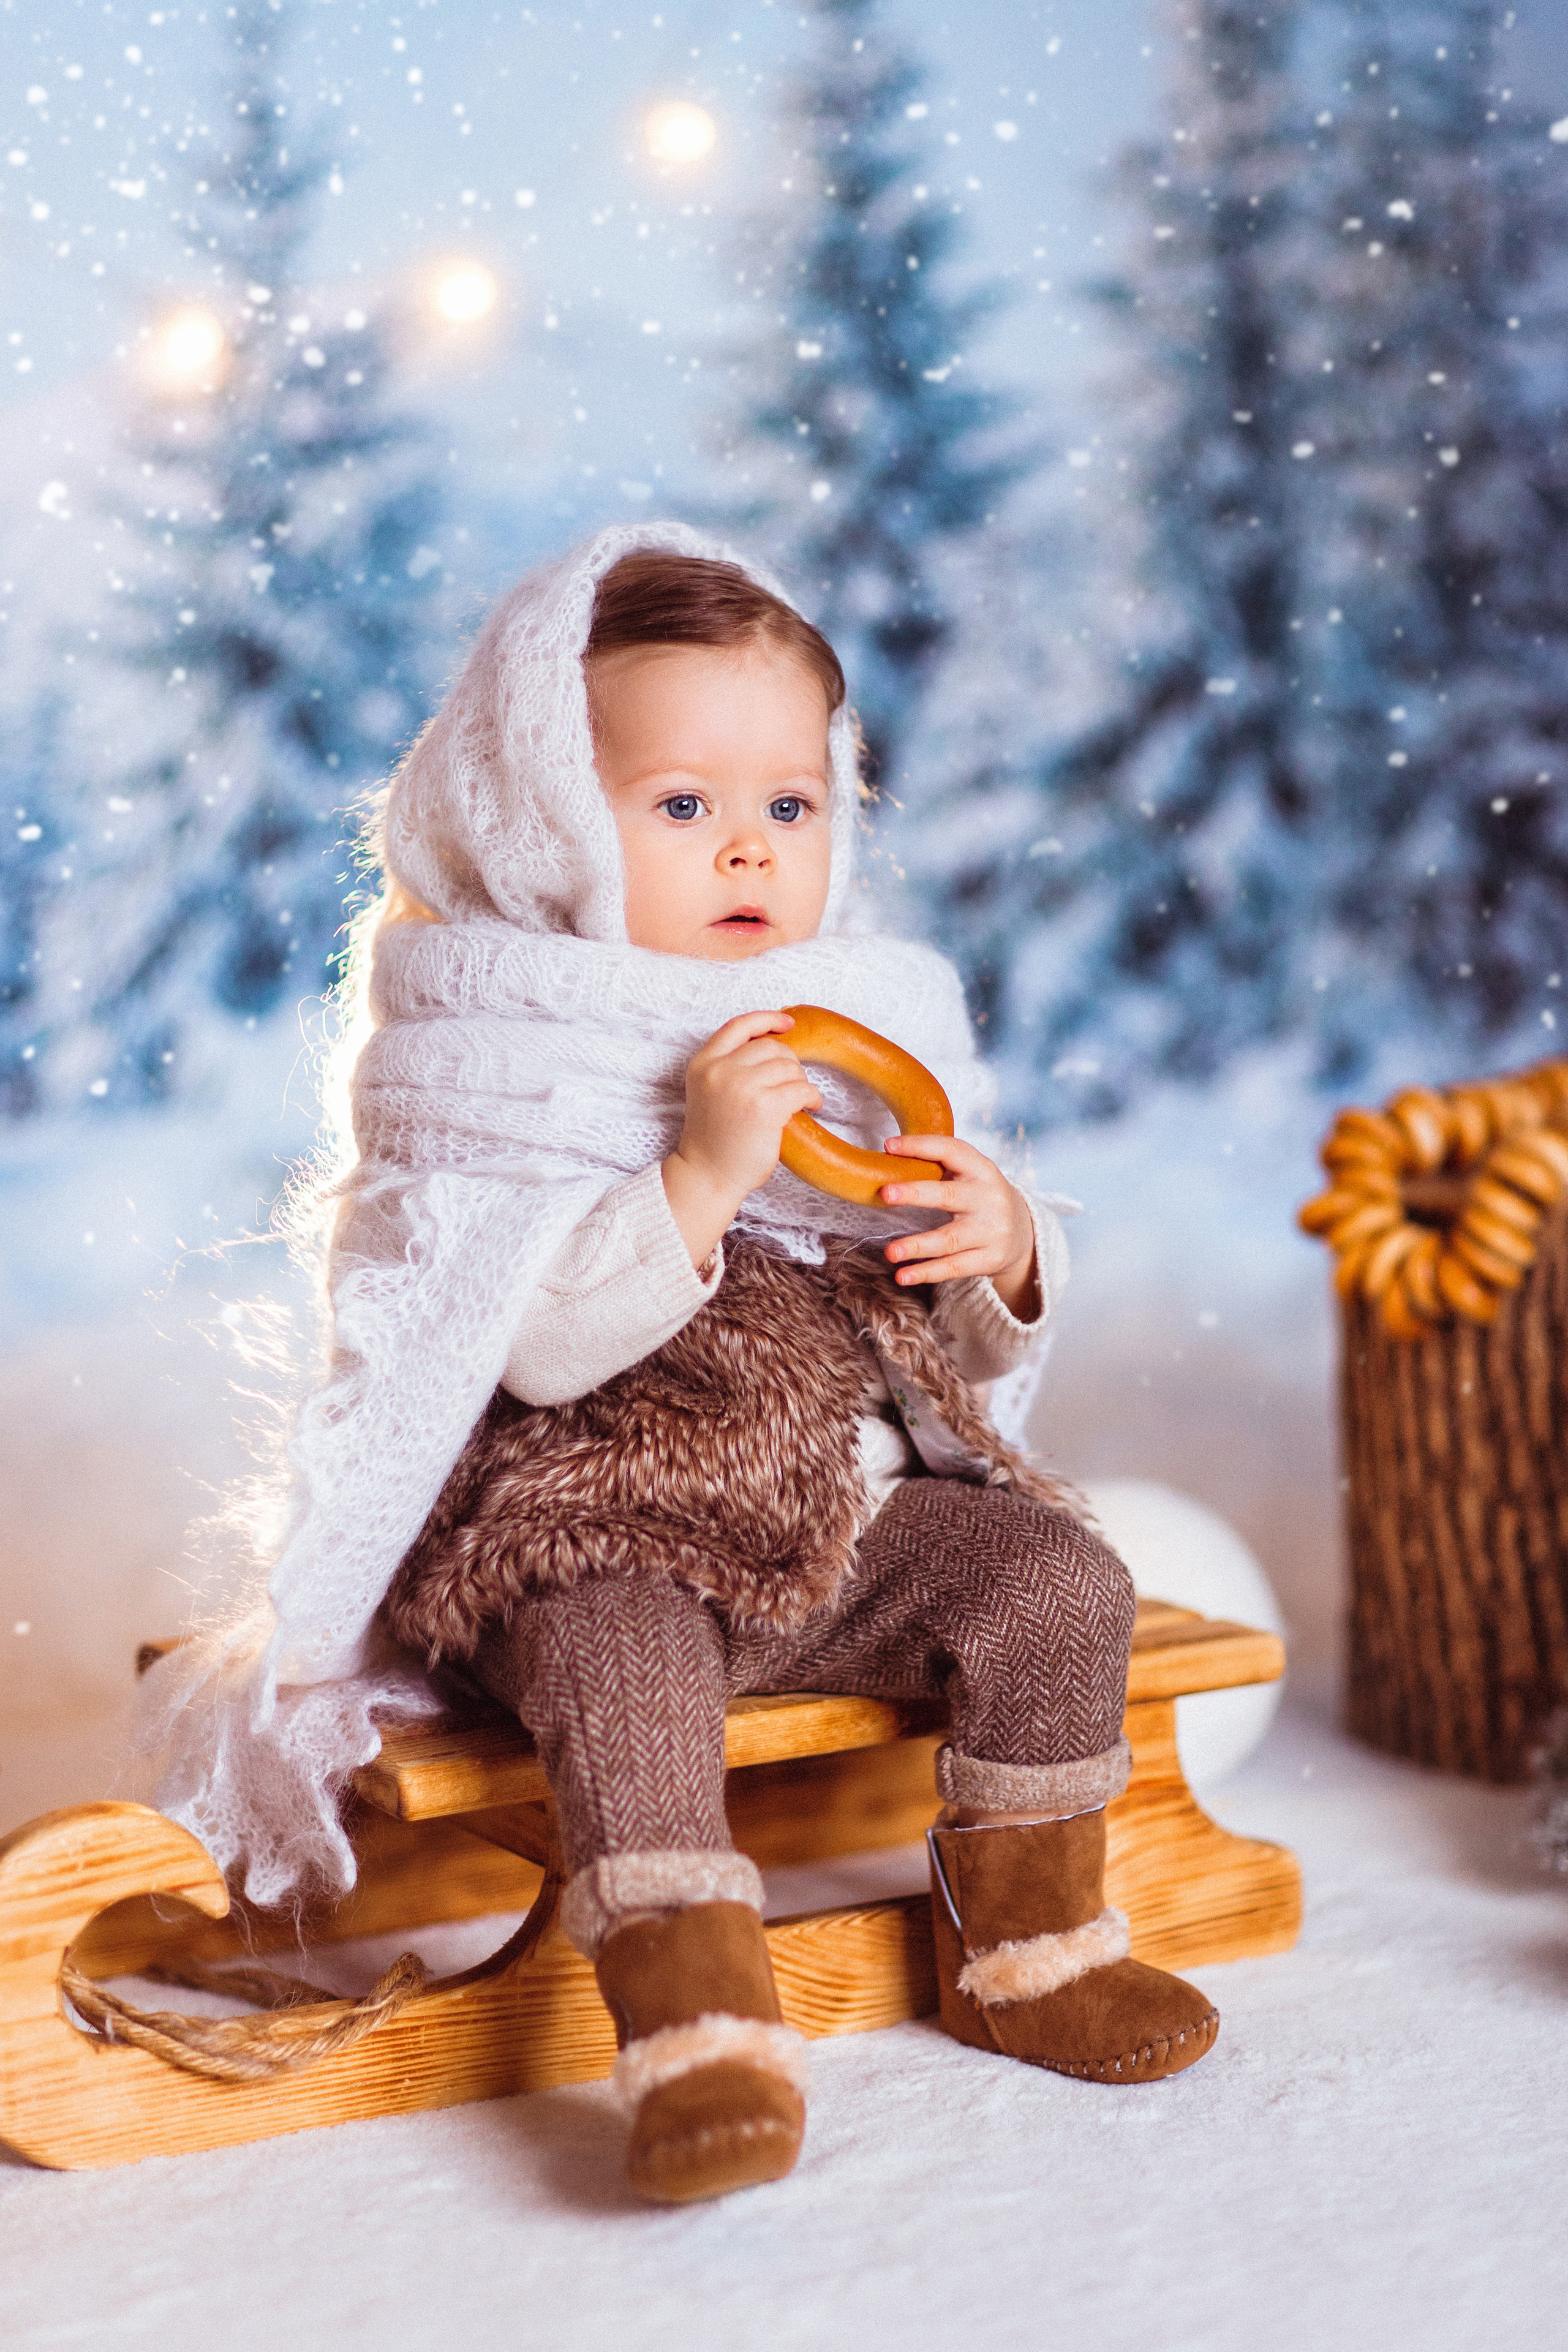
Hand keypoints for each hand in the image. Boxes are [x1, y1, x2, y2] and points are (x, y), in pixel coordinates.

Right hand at [662, 1012, 820, 1269]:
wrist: (708, 1176)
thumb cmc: (716, 1140)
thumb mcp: (711, 1092)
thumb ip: (731, 1068)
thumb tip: (778, 1047)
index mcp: (703, 1063)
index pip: (739, 1026)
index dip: (767, 1019)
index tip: (788, 1023)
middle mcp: (719, 1070)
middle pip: (770, 1046)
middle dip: (789, 1063)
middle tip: (793, 1085)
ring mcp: (740, 1087)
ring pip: (789, 1067)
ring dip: (801, 1083)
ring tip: (800, 1101)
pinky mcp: (763, 1107)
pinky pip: (801, 1089)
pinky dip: (812, 1097)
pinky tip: (811, 1107)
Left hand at [878, 1135, 1038, 1317]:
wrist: (1023, 1232)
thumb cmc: (979, 1197)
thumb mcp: (969, 1175)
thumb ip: (938, 1167)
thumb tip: (887, 1157)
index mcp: (981, 1169)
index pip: (951, 1151)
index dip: (921, 1146)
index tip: (888, 1146)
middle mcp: (989, 1198)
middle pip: (949, 1195)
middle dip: (916, 1193)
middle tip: (885, 1193)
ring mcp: (991, 1230)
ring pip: (950, 1239)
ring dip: (917, 1245)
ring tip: (890, 1252)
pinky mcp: (990, 1259)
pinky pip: (954, 1267)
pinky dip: (927, 1273)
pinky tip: (902, 1276)